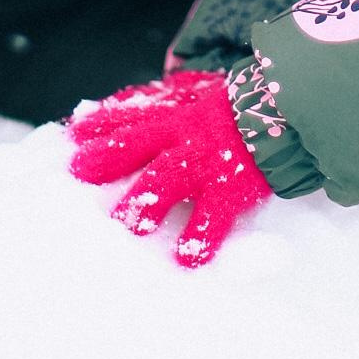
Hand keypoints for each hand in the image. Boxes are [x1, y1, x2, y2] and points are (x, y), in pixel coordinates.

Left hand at [68, 68, 271, 266]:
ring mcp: (205, 164)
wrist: (289, 112)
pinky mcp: (230, 190)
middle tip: (78, 170)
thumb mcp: (198, 99)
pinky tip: (185, 259)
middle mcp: (183, 137)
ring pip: (166, 180)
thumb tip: (120, 114)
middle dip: (107, 158)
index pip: (128, 116)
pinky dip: (199, 239)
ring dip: (144, 203)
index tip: (70, 133)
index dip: (98, 124)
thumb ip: (164, 109)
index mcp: (173, 116)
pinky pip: (212, 218)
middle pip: (137, 145)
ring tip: (127, 225)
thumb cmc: (236, 111)